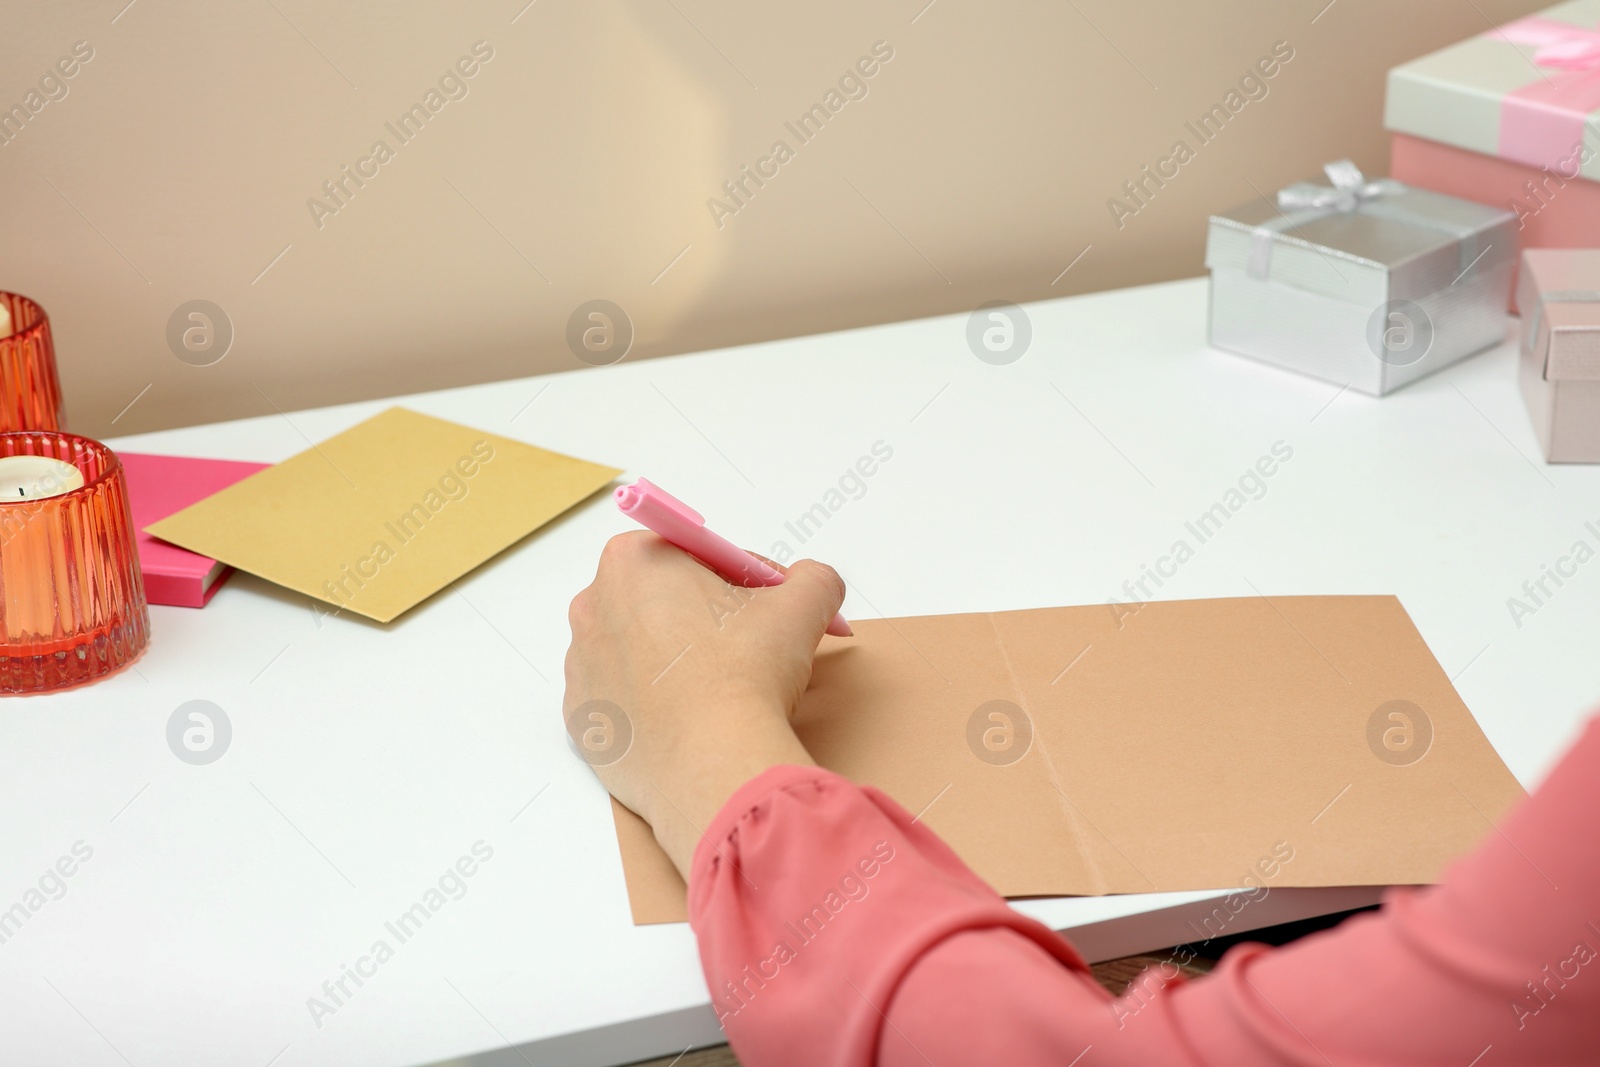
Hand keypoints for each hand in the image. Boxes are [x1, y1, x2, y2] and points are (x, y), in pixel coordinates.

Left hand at [563, 531, 847, 878]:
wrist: (714, 765)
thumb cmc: (744, 675)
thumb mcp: (803, 604)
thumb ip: (813, 577)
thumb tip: (812, 582)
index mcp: (633, 560)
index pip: (700, 555)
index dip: (746, 580)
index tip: (772, 607)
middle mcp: (593, 605)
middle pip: (664, 598)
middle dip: (709, 617)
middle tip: (753, 648)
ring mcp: (580, 666)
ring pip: (642, 650)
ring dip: (680, 660)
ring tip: (721, 689)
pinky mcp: (581, 719)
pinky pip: (624, 699)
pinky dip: (655, 705)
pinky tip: (690, 720)